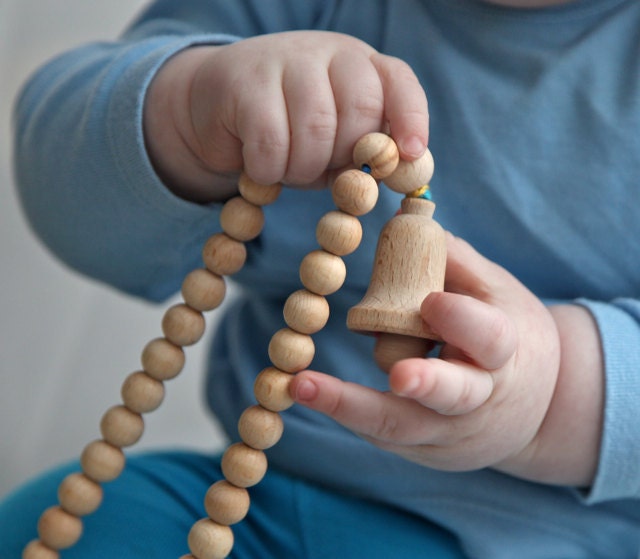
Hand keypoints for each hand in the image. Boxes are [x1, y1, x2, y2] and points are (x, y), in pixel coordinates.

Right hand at [143, 31, 428, 201]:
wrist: (217, 110)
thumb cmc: (288, 132)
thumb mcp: (333, 143)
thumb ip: (362, 153)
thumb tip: (395, 171)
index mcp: (359, 66)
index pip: (398, 82)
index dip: (410, 119)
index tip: (410, 154)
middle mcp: (327, 53)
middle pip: (360, 110)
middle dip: (342, 156)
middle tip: (319, 170)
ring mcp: (285, 59)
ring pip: (316, 128)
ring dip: (302, 168)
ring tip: (286, 168)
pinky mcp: (244, 81)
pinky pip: (271, 142)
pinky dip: (269, 170)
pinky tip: (260, 167)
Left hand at [290, 233, 603, 485]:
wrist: (536, 411)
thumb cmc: (510, 339)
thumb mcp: (499, 296)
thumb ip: (456, 262)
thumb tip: (409, 221)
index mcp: (504, 353)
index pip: (488, 338)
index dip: (462, 322)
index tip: (432, 302)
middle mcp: (479, 399)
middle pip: (452, 395)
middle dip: (425, 384)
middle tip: (397, 375)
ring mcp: (450, 431)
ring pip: (402, 424)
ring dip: (351, 407)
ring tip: (303, 386)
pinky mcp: (423, 449)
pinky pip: (383, 433)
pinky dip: (348, 411)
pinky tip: (313, 391)